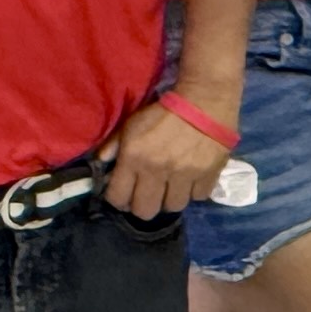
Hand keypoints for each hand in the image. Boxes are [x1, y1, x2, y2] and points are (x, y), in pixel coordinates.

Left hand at [106, 93, 234, 216]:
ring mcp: (185, 175)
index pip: (118, 198)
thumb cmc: (164, 112)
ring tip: (171, 188)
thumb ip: (114, 145)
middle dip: (143, 206)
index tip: (124, 195)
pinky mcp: (209, 174)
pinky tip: (191, 180)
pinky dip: (194, 191)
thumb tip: (101, 163)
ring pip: (174, 206)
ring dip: (170, 199)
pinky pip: (199, 196)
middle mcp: (158, 171)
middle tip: (147, 196)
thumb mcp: (132, 123)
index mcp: (134, 158)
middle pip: (146, 211)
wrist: (205, 100)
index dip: (118, 200)